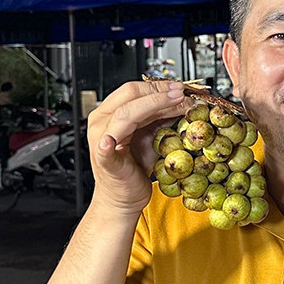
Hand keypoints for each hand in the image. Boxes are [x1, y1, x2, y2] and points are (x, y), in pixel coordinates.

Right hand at [86, 80, 187, 214]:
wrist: (124, 196)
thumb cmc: (135, 166)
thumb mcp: (152, 137)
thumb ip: (160, 119)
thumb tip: (182, 101)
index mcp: (111, 113)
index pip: (133, 90)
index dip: (158, 86)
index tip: (180, 87)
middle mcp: (102, 122)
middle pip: (130, 96)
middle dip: (160, 93)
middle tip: (183, 92)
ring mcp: (101, 140)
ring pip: (125, 115)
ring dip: (153, 105)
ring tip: (176, 101)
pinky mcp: (105, 160)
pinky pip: (104, 150)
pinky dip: (107, 145)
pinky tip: (110, 141)